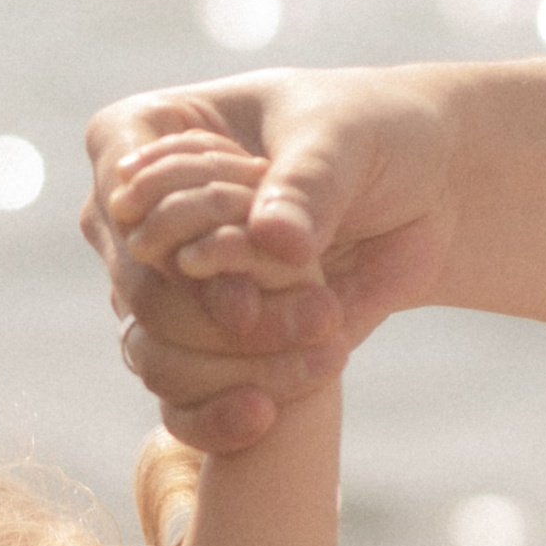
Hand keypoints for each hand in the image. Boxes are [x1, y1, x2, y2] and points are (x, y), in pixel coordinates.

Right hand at [83, 67, 458, 448]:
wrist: (427, 194)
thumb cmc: (372, 136)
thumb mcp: (345, 139)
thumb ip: (306, 184)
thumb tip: (273, 238)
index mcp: (147, 133)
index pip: (118, 191)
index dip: (168, 227)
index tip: (231, 245)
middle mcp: (139, 218)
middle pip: (137, 284)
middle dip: (217, 307)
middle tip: (318, 310)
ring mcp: (169, 286)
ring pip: (157, 348)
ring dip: (238, 360)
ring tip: (328, 343)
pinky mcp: (208, 344)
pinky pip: (181, 397)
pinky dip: (217, 410)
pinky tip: (263, 412)